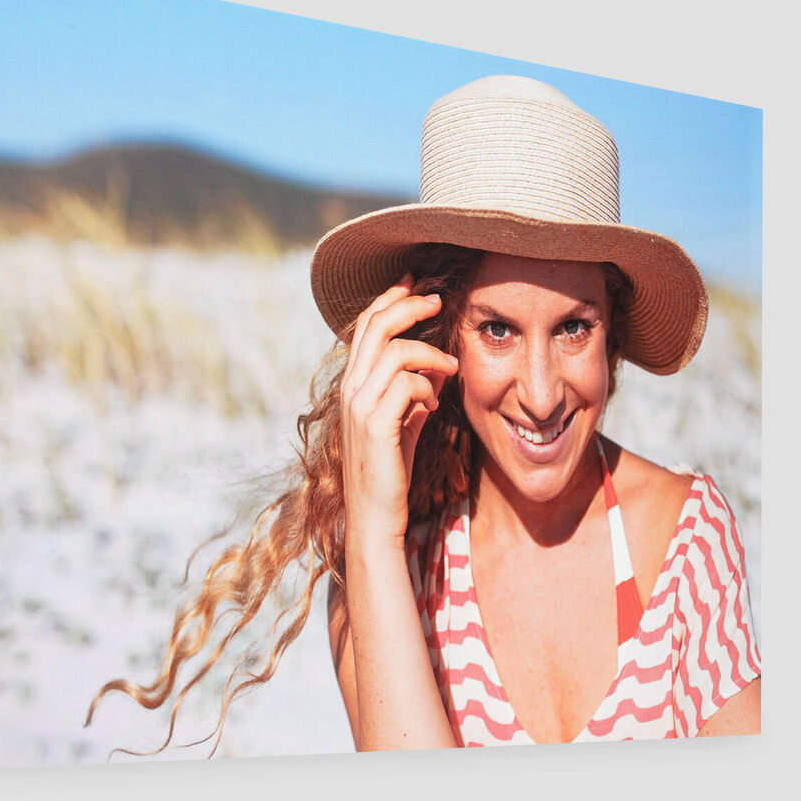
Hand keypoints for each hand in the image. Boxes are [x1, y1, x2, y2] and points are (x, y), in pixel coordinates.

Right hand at [339, 274, 458, 548]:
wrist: (376, 517)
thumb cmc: (390, 473)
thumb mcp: (401, 425)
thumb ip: (410, 396)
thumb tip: (432, 373)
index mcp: (352, 385)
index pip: (365, 327)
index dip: (389, 300)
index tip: (414, 284)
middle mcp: (349, 390)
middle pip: (375, 326)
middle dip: (409, 305)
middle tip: (437, 300)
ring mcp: (359, 406)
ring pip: (395, 352)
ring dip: (429, 354)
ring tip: (450, 368)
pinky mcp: (376, 424)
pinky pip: (407, 384)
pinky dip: (427, 387)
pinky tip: (434, 406)